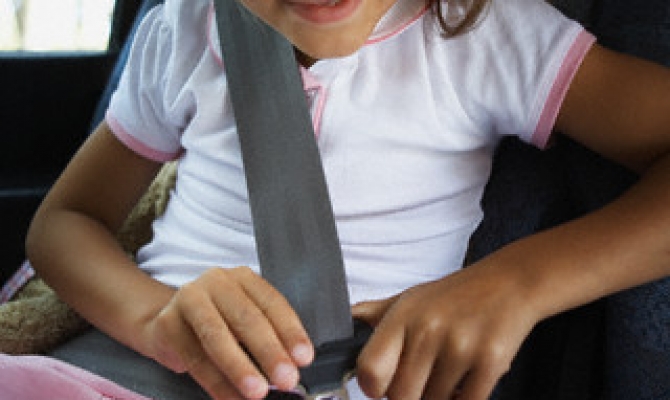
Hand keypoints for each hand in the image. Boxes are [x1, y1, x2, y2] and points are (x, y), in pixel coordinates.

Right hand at [140, 267, 313, 399]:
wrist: (167, 324)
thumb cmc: (217, 322)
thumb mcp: (244, 321)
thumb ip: (268, 337)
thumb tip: (291, 367)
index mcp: (243, 278)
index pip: (272, 303)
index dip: (290, 332)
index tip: (304, 358)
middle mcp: (217, 281)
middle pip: (246, 317)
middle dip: (269, 352)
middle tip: (286, 379)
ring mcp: (189, 298)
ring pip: (217, 336)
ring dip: (240, 368)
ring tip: (257, 392)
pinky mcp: (168, 322)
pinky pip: (195, 357)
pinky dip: (216, 383)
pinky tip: (231, 398)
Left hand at [352, 263, 540, 399]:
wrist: (510, 282)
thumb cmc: (454, 295)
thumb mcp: (409, 298)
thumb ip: (373, 317)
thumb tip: (340, 327)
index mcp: (403, 316)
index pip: (370, 370)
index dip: (373, 387)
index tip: (383, 386)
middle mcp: (428, 330)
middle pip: (401, 396)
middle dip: (408, 397)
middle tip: (420, 383)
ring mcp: (460, 346)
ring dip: (438, 398)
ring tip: (446, 376)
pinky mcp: (491, 361)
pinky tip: (465, 382)